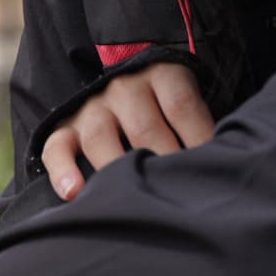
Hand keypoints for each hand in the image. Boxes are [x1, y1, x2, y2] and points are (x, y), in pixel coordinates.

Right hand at [42, 61, 214, 200]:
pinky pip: (57, 148)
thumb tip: (218, 158)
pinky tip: (73, 193)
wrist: (124, 87)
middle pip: (144, 128)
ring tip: (133, 199)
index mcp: (161, 76)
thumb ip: (197, 123)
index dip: (198, 139)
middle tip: (178, 193)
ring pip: (101, 138)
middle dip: (163, 164)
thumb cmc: (167, 107)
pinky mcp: (65, 128)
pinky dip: (63, 171)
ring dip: (118, 170)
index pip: (181, 107)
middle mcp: (124, 88)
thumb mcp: (186, 99)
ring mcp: (92, 108)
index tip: (210, 167)